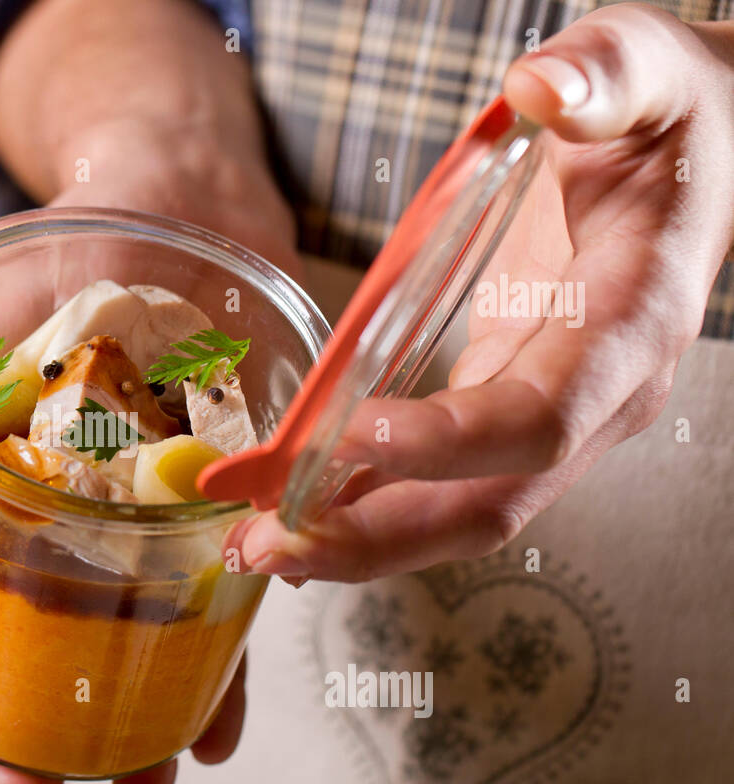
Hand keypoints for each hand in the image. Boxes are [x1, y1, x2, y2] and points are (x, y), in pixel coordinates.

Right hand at [0, 121, 292, 783]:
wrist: (184, 219)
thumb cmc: (70, 251)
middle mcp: (32, 513)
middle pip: (2, 632)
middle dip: (10, 719)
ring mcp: (116, 525)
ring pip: (104, 643)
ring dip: (122, 725)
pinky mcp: (195, 519)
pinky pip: (201, 606)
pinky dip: (214, 668)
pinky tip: (219, 723)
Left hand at [234, 4, 733, 581]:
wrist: (694, 159)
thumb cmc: (667, 117)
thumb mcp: (647, 68)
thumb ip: (604, 75)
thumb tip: (539, 88)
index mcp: (630, 323)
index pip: (542, 418)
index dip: (451, 440)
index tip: (358, 433)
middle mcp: (598, 395)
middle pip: (488, 502)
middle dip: (375, 536)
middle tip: (270, 544)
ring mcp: (555, 414)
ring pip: (459, 512)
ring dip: (356, 541)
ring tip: (260, 547)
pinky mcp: (508, 406)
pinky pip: (440, 481)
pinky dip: (366, 505)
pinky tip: (299, 514)